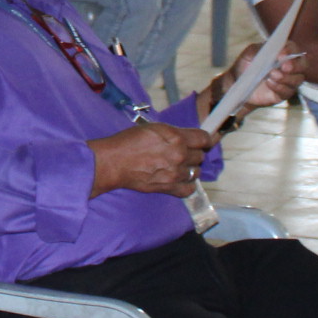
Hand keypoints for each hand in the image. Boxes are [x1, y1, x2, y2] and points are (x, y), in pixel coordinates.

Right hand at [89, 121, 214, 195]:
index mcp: (176, 137)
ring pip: (196, 172)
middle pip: (200, 156)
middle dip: (194, 154)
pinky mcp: (169, 187)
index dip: (204, 140)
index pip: (204, 138)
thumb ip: (174, 133)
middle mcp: (180, 155)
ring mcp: (175, 173)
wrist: (114, 162)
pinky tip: (180, 180)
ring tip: (179, 167)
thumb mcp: (154, 128)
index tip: (202, 142)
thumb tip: (187, 138)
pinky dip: (187, 185)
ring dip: (190, 169)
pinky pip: (189, 189)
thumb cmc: (129, 142)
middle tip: (183, 153)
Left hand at [208, 41, 303, 118]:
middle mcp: (290, 66)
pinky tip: (269, 83)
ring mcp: (288, 81)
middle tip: (284, 67)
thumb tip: (270, 48)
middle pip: (303, 64)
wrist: (238, 84)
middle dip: (295, 65)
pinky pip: (287, 91)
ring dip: (286, 78)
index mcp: (283, 52)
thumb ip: (259, 49)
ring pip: (297, 80)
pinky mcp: (283, 94)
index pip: (294, 49)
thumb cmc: (246, 65)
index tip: (281, 54)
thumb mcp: (249, 54)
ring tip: (271, 75)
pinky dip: (279, 87)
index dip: (290, 51)